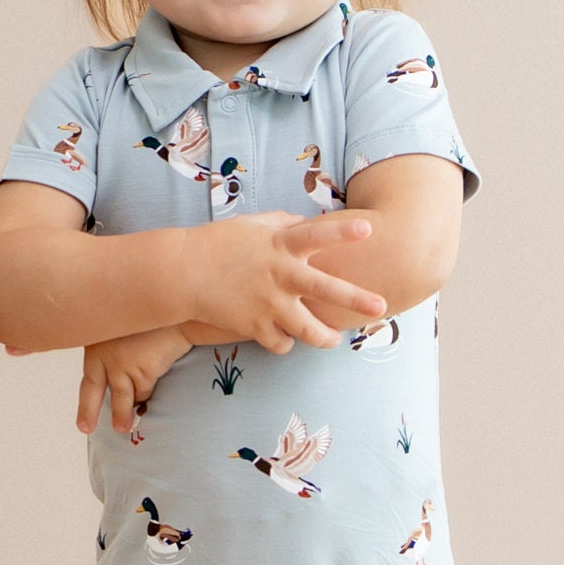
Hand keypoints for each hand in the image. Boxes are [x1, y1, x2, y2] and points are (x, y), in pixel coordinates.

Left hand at [77, 324, 196, 434]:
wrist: (174, 307)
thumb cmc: (151, 314)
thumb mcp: (122, 323)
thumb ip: (112, 343)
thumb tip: (99, 363)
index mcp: (96, 343)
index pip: (85, 374)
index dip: (83, 398)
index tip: (81, 420)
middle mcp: (105, 356)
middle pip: (94, 391)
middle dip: (89, 411)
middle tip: (86, 428)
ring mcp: (123, 366)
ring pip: (123, 398)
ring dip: (123, 415)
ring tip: (123, 428)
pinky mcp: (144, 372)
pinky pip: (144, 392)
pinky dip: (146, 396)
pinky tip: (146, 401)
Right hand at [188, 210, 385, 354]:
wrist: (182, 273)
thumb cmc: (217, 243)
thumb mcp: (251, 225)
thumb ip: (281, 223)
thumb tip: (303, 220)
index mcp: (280, 245)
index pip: (316, 235)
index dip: (343, 234)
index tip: (369, 230)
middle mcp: (279, 275)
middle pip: (325, 289)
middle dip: (355, 299)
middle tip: (381, 307)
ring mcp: (268, 303)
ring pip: (308, 330)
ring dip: (325, 338)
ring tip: (334, 340)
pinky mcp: (254, 326)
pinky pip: (281, 343)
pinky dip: (284, 343)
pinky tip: (284, 339)